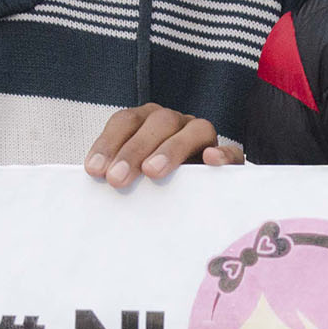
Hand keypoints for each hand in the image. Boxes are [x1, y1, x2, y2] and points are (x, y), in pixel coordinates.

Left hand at [84, 104, 242, 188]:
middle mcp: (176, 123)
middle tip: (117, 180)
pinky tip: (209, 160)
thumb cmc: (152, 192)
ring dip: (171, 149)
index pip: (126, 121)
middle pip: (158, 122)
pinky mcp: (230, 159)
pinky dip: (222, 153)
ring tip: (153, 172)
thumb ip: (117, 176)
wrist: (195, 206)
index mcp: (147, 122)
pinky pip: (233, 151)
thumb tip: (95, 184)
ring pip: (195, 129)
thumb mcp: (131, 181)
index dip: (108, 143)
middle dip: (134, 149)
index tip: (95, 171)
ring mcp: (204, 138)